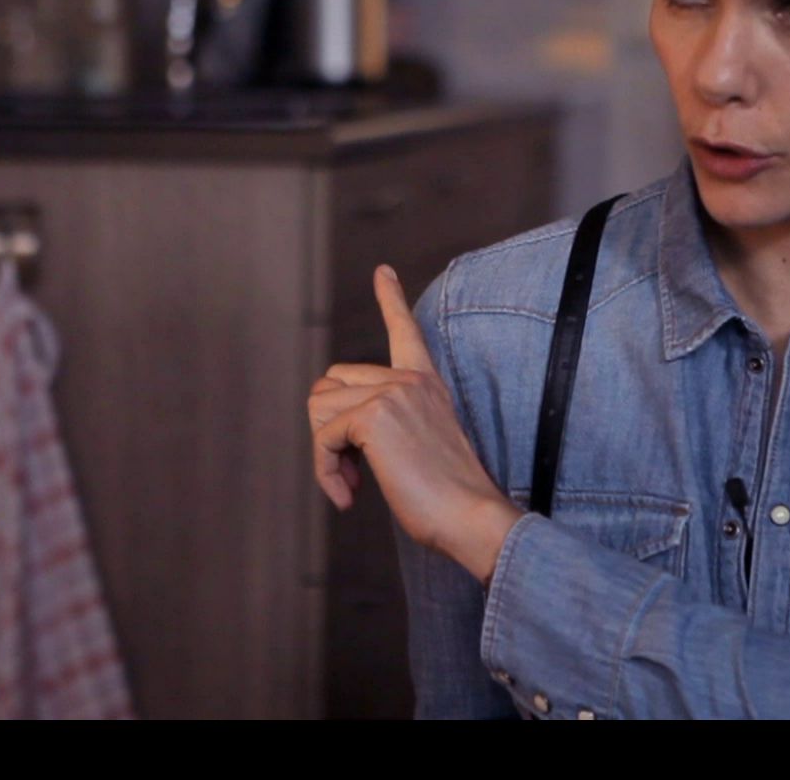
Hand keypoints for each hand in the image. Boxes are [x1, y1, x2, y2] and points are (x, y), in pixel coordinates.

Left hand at [307, 265, 522, 583]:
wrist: (472, 517)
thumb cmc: (448, 498)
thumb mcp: (418, 446)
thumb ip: (388, 423)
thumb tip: (338, 428)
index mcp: (426, 384)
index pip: (404, 331)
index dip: (391, 300)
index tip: (382, 272)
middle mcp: (409, 380)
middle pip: (330, 385)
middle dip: (328, 430)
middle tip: (354, 471)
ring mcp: (392, 393)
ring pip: (318, 409)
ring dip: (325, 454)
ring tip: (353, 485)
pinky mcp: (374, 417)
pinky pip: (322, 439)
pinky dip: (325, 472)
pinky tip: (350, 497)